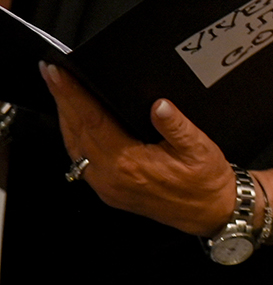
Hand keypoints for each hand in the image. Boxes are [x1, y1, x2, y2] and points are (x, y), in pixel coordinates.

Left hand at [42, 62, 235, 235]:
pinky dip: (75, 136)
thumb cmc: (205, 181)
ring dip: (65, 117)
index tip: (57, 74)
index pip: (92, 120)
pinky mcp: (108, 190)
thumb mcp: (199, 148)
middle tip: (51, 73)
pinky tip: (76, 123)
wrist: (209, 211)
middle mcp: (110, 176)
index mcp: (130, 163)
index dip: (72, 94)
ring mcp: (106, 185)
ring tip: (60, 92)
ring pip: (73, 146)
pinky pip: (81, 160)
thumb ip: (177, 126)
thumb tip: (160, 104)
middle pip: (75, 131)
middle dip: (61, 100)